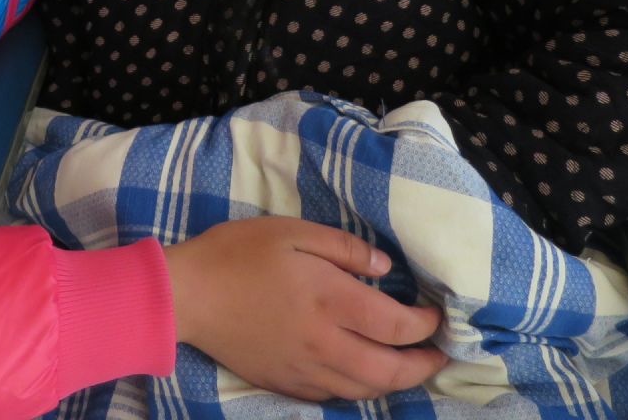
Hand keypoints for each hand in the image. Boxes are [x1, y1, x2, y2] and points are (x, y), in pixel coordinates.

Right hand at [163, 217, 446, 400]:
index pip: (397, 325)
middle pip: (390, 370)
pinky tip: (364, 376)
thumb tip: (384, 267)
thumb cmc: (238, 254)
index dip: (425, 325)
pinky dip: (360, 389)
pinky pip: (335, 396)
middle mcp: (325, 342)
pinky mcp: (286, 382)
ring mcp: (305, 369)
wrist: (188, 296)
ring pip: (365, 390)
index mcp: (330, 299)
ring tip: (409, 367)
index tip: (435, 314)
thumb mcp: (292, 232)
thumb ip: (344, 248)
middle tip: (440, 353)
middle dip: (424, 365)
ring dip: (396, 382)